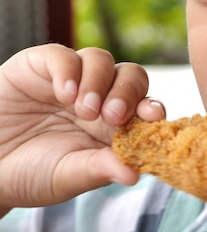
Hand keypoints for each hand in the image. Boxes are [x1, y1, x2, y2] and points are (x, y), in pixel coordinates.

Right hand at [0, 44, 164, 212]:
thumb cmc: (29, 173)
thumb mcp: (66, 176)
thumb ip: (98, 170)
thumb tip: (135, 174)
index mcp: (114, 125)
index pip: (146, 106)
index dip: (153, 108)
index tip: (153, 117)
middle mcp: (99, 97)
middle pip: (132, 77)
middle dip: (127, 93)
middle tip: (111, 116)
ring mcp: (72, 80)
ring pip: (102, 60)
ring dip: (99, 82)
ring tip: (82, 109)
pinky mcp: (41, 66)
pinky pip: (63, 56)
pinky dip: (68, 70)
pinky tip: (63, 93)